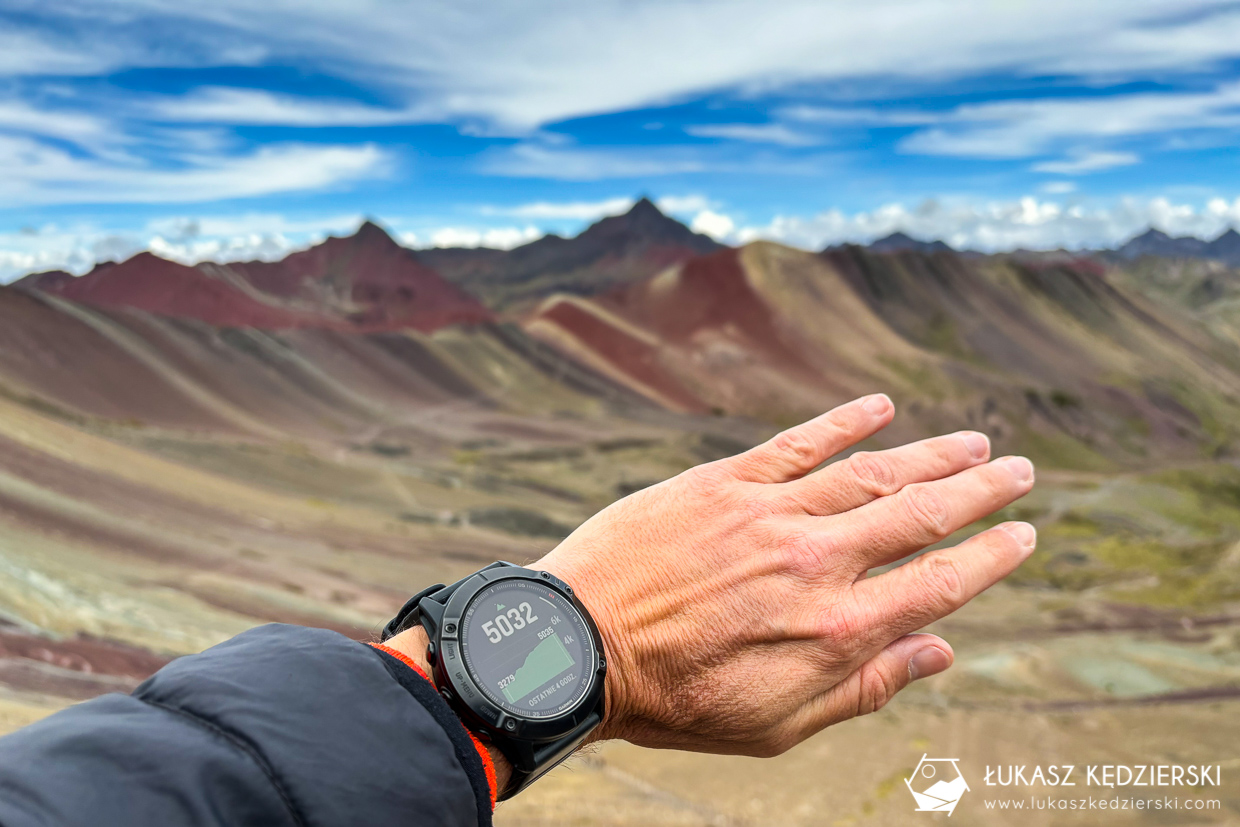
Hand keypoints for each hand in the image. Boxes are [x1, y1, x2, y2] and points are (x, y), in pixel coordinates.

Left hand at [536, 394, 1035, 756]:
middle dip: (978, 492)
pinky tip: (880, 407)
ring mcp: (769, 516)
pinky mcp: (722, 483)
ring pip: (870, 473)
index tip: (1024, 534)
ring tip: (972, 442)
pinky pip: (796, 444)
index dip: (992, 557)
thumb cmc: (675, 700)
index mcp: (837, 632)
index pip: (940, 583)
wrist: (576, 649)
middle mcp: (816, 564)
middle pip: (920, 516)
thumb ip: (864, 688)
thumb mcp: (777, 725)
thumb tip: (940, 652)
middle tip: (1020, 470)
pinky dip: (843, 423)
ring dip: (928, 455)